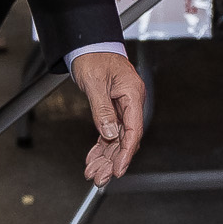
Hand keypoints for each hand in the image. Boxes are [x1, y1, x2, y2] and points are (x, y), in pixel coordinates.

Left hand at [69, 51, 145, 183]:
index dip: (126, 153)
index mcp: (133, 94)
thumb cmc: (94, 56)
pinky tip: (93, 159)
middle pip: (125, 139)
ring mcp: (122, 107)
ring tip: (93, 174)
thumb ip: (103, 109)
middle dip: (112, 161)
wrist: (89, 44)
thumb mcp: (95, 83)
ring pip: (116, 140)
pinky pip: (108, 133)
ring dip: (105, 158)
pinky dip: (100, 147)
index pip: (133, 130)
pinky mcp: (112, 109)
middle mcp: (130, 103)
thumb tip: (109, 133)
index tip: (118, 170)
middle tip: (100, 178)